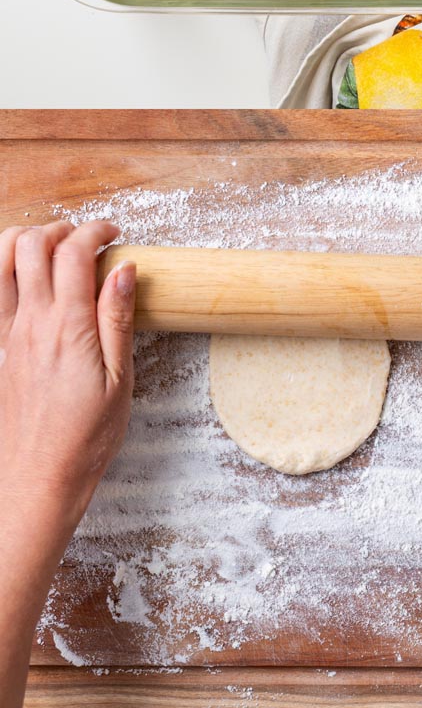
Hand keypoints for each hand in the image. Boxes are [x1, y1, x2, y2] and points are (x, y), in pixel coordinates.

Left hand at [0, 221, 136, 707]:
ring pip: (2, 262)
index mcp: (67, 327)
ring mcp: (11, 335)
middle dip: (61, 228)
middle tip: (89, 240)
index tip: (117, 234)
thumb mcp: (120, 377)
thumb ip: (118, 318)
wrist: (39, 479)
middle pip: (30, 245)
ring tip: (59, 250)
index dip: (96, 230)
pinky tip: (34, 279)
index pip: (73, 252)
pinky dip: (10, 270)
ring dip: (29, 242)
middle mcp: (31, 324)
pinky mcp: (2, 349)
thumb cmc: (87, 435)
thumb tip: (123, 270)